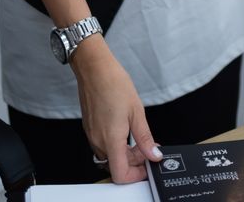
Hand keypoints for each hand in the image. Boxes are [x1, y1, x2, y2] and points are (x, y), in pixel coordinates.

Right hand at [71, 38, 162, 182]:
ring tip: (138, 136)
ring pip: (109, 155)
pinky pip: (103, 144)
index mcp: (111, 139)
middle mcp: (98, 141)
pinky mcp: (89, 127)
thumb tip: (154, 154)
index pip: (121, 174)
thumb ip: (145, 137)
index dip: (136, 175)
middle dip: (134, 161)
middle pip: (116, 165)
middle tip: (148, 147)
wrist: (94, 67)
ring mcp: (92, 134)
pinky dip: (115, 143)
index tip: (147, 166)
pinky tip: (125, 129)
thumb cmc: (113, 83)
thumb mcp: (136, 111)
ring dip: (125, 152)